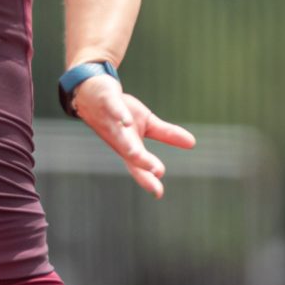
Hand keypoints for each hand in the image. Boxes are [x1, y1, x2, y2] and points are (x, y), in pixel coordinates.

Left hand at [72, 76, 195, 199]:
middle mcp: (118, 137)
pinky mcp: (107, 102)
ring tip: (137, 153)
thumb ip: (167, 134)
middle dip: (141, 164)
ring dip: (128, 145)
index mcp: (128, 145)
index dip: (147, 180)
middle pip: (129, 154)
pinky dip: (119, 115)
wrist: (92, 91)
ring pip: (119, 136)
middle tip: (156, 173)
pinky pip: (113, 109)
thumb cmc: (120, 112)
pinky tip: (125, 122)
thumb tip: (192, 143)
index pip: (138, 167)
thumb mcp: (146, 123)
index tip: (158, 193)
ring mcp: (111, 121)